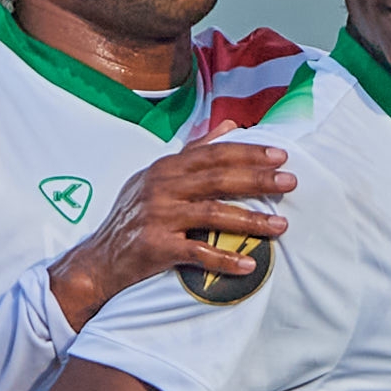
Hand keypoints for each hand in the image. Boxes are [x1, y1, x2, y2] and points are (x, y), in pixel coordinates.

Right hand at [47, 139, 293, 327]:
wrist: (100, 259)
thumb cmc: (133, 217)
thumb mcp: (157, 177)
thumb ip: (194, 152)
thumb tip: (229, 125)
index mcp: (166, 168)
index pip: (214, 155)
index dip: (249, 153)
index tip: (281, 155)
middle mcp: (162, 188)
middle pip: (218, 180)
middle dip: (258, 180)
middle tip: (290, 182)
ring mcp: (159, 217)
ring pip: (213, 215)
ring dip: (251, 221)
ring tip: (281, 225)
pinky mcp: (157, 248)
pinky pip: (198, 253)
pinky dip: (225, 260)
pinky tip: (249, 265)